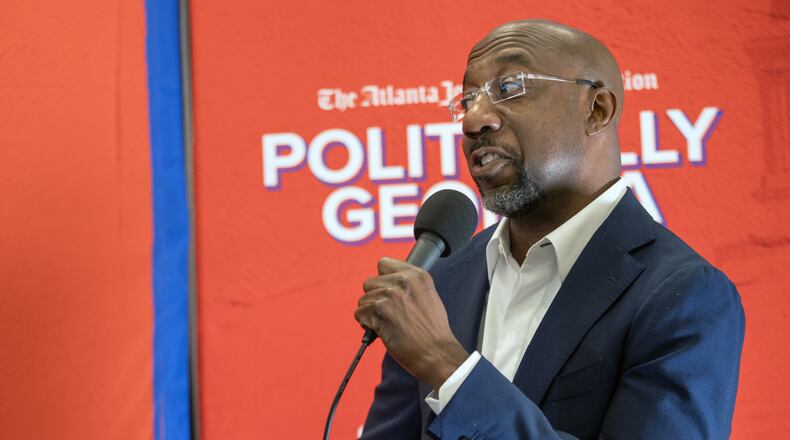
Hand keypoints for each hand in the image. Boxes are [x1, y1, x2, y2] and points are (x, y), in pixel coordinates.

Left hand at [355, 257, 468, 389]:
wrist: (436, 353)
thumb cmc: (433, 331)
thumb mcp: (429, 296)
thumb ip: (409, 285)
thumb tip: (387, 282)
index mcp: (417, 275)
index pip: (384, 264)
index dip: (383, 280)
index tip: (389, 293)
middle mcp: (403, 281)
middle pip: (370, 283)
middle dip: (375, 298)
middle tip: (389, 313)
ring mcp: (390, 295)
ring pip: (363, 300)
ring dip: (371, 313)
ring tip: (388, 324)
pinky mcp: (379, 311)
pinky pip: (359, 314)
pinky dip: (366, 324)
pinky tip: (381, 330)